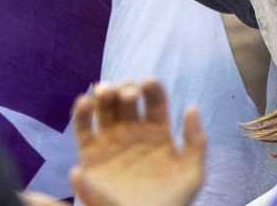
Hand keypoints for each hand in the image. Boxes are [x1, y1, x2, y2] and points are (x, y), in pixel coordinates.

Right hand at [69, 80, 206, 205]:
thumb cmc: (171, 202)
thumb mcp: (191, 174)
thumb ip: (196, 142)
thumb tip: (191, 107)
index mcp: (157, 131)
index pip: (154, 100)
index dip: (151, 87)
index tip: (148, 83)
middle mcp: (132, 130)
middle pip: (125, 98)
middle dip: (125, 88)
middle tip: (128, 94)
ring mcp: (110, 140)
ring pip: (103, 107)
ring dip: (102, 92)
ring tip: (104, 90)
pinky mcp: (90, 154)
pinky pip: (82, 128)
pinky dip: (80, 112)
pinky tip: (85, 102)